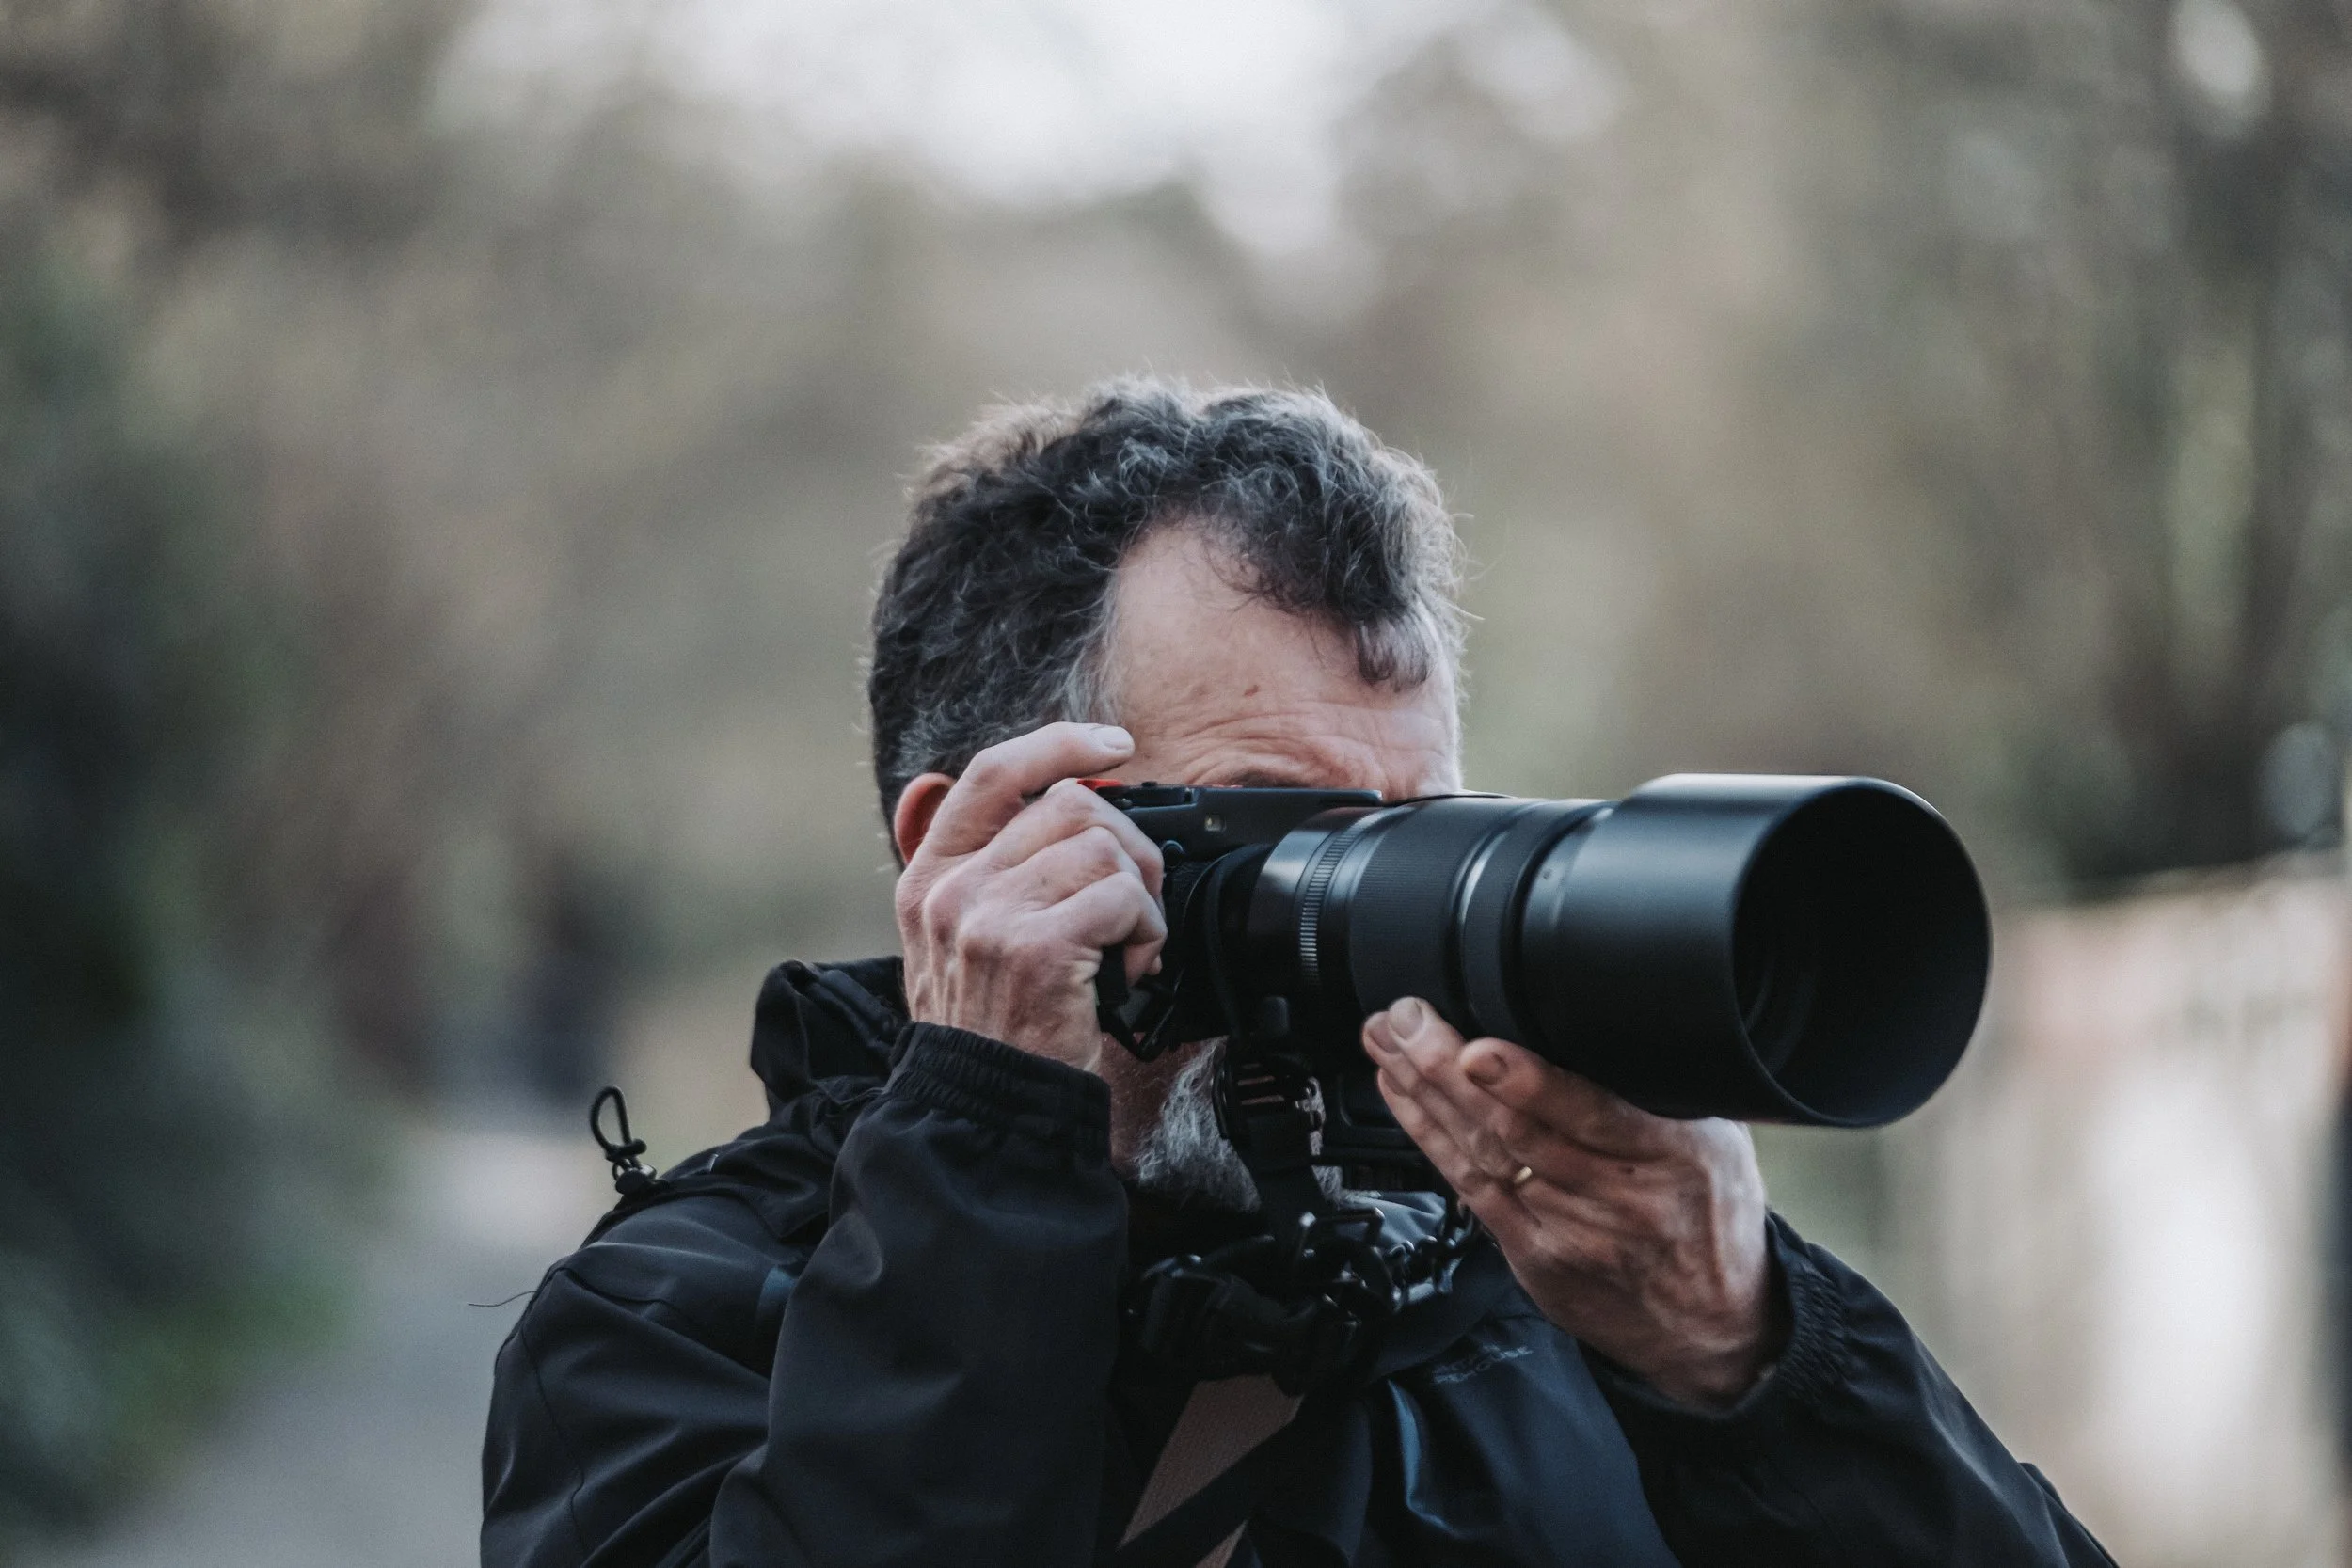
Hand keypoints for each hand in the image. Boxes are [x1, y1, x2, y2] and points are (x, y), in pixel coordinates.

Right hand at [894, 722, 1168, 1074]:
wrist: (984, 1114)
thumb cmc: (989, 1032)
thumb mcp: (948, 942)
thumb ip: (966, 869)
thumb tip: (955, 786)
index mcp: (930, 877)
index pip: (992, 773)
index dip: (1059, 744)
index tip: (1113, 744)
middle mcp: (951, 889)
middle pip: (1070, 804)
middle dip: (1126, 844)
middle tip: (1134, 900)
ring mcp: (988, 917)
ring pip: (1103, 846)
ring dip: (1140, 895)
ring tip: (1127, 944)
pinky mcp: (1035, 949)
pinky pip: (1123, 897)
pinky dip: (1147, 932)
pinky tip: (1130, 969)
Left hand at [1363, 997, 1780, 1408]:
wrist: (1714, 1327)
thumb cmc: (1713, 1217)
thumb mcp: (1720, 1140)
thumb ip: (1661, 1089)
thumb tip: (1598, 1017)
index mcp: (1674, 1155)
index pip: (1594, 1114)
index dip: (1529, 1083)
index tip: (1479, 1051)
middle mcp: (1618, 1195)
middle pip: (1516, 1128)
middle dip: (1448, 1068)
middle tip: (1407, 1019)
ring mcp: (1569, 1231)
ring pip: (1484, 1154)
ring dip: (1426, 1094)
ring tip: (1389, 1042)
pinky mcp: (1533, 1256)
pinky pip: (1471, 1191)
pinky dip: (1431, 1139)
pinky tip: (1403, 1096)